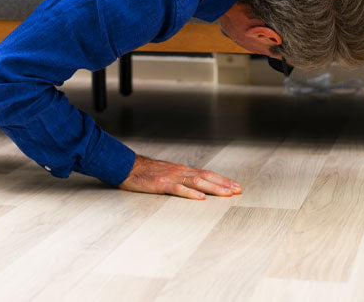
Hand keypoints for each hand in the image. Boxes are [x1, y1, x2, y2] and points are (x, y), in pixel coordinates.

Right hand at [118, 154, 241, 199]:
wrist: (125, 166)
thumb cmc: (144, 172)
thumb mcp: (165, 173)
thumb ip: (179, 179)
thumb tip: (195, 187)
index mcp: (181, 170)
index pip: (206, 174)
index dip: (222, 180)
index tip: (235, 186)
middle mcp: (179, 171)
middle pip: (206, 176)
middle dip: (223, 184)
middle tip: (237, 190)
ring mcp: (170, 177)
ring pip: (196, 182)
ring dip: (213, 188)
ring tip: (226, 194)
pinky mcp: (160, 184)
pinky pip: (178, 189)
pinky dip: (190, 194)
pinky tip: (200, 198)